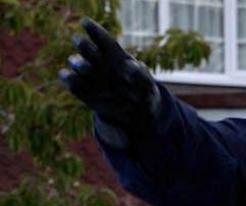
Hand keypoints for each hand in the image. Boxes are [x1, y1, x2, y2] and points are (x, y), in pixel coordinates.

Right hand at [59, 18, 159, 145]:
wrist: (138, 114)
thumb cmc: (144, 92)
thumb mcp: (148, 83)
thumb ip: (141, 74)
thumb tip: (129, 65)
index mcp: (114, 54)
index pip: (102, 38)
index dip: (93, 29)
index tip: (84, 22)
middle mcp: (99, 62)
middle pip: (86, 48)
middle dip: (84, 45)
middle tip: (82, 43)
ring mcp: (90, 76)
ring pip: (77, 64)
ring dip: (78, 64)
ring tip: (86, 67)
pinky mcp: (83, 91)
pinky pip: (71, 82)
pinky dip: (69, 79)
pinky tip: (68, 76)